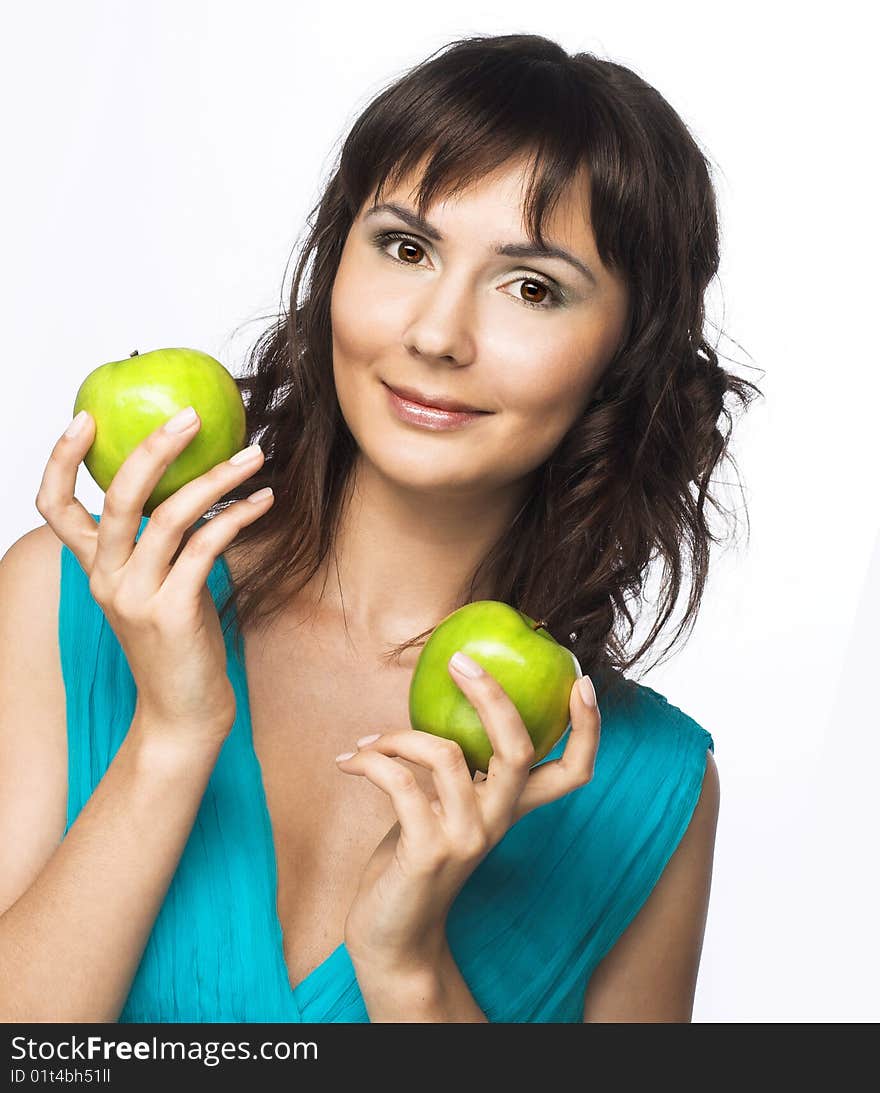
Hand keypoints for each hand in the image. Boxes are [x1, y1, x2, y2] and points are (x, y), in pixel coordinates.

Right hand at [35, 406, 273, 741]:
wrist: (184, 714)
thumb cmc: (179, 645)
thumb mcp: (157, 588)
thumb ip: (159, 544)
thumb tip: (192, 483)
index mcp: (94, 569)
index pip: (55, 508)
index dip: (61, 460)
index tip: (85, 418)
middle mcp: (106, 579)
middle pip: (117, 498)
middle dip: (153, 448)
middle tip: (191, 415)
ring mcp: (136, 598)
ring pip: (170, 516)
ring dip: (218, 478)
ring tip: (254, 456)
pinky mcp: (173, 613)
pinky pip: (206, 546)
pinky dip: (239, 516)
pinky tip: (265, 500)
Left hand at [336, 652, 600, 972]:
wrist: (393, 938)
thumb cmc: (413, 860)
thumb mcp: (445, 807)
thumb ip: (457, 768)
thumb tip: (442, 698)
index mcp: (510, 808)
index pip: (574, 771)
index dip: (588, 729)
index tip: (580, 682)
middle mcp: (498, 822)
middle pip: (519, 749)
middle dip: (493, 696)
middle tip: (460, 661)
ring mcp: (466, 837)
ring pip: (446, 754)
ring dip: (397, 736)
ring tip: (367, 744)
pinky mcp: (428, 852)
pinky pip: (399, 783)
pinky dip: (371, 761)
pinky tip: (349, 762)